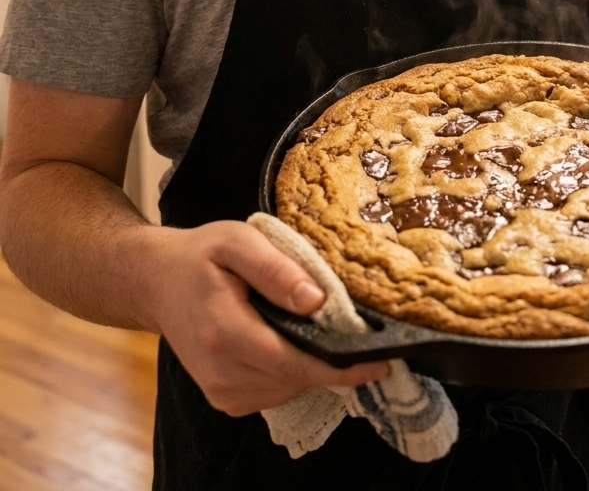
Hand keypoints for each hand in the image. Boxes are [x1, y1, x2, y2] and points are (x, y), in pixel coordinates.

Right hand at [138, 219, 388, 415]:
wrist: (156, 282)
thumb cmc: (200, 256)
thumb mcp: (237, 241)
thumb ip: (276, 269)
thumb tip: (317, 301)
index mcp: (224, 330)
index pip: (293, 362)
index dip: (340, 365)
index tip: (380, 359)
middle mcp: (220, 370)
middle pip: (295, 379)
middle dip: (332, 361)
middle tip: (360, 333)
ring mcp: (219, 390)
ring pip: (287, 389)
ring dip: (311, 365)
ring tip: (319, 329)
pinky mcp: (222, 398)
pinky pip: (273, 393)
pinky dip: (291, 372)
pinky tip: (290, 341)